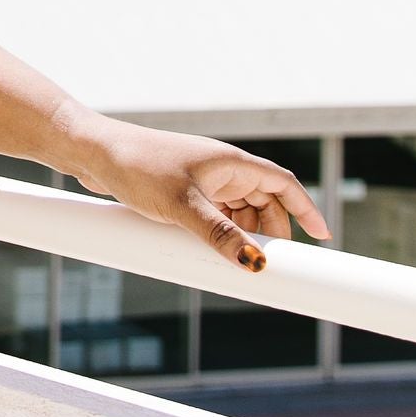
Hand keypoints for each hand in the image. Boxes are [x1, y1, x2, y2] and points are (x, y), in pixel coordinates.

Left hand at [59, 118, 332, 273]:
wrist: (93, 152)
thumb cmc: (138, 168)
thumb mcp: (184, 208)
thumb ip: (221, 236)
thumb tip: (256, 264)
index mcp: (231, 162)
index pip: (283, 184)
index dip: (305, 209)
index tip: (323, 236)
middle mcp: (221, 168)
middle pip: (264, 201)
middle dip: (272, 230)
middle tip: (269, 261)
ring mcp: (201, 180)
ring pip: (239, 210)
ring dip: (244, 233)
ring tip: (237, 258)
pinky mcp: (182, 191)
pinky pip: (215, 214)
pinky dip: (221, 232)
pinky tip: (212, 250)